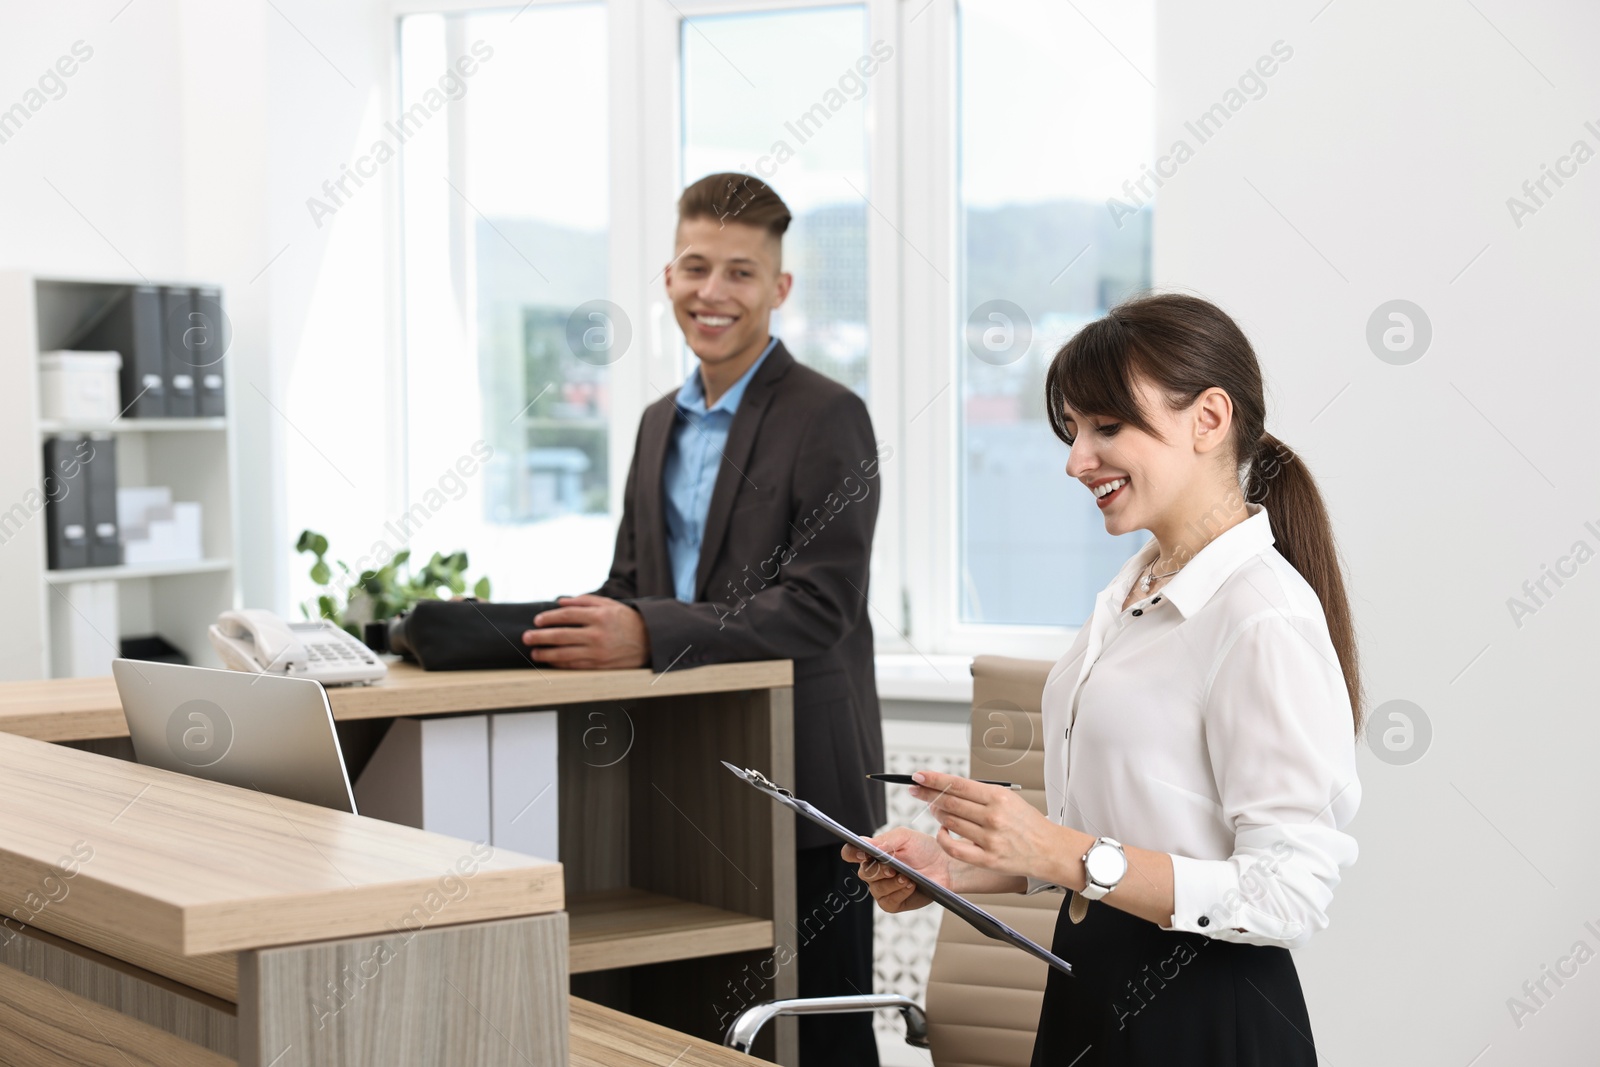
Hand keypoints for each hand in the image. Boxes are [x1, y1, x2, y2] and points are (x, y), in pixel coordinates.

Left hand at [522, 594, 650, 669]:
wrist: (650, 641)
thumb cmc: (627, 621)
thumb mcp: (609, 604)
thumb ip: (584, 601)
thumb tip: (560, 602)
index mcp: (599, 616)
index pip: (567, 616)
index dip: (549, 618)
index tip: (537, 621)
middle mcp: (597, 634)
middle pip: (561, 635)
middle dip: (540, 636)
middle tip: (526, 637)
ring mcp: (598, 651)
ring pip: (565, 653)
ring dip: (546, 653)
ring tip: (534, 652)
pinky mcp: (600, 665)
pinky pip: (574, 665)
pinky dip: (560, 663)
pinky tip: (550, 660)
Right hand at [842, 827, 951, 913]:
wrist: (945, 867)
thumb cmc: (925, 850)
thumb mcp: (905, 837)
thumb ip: (886, 840)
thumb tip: (867, 844)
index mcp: (874, 853)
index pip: (851, 853)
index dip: (852, 853)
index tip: (863, 853)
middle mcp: (874, 871)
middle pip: (863, 873)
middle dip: (878, 871)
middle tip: (892, 868)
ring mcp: (883, 888)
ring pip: (876, 889)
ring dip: (892, 883)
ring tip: (908, 878)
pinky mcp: (893, 902)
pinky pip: (887, 902)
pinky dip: (899, 893)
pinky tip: (910, 886)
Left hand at [910, 769, 1079, 883]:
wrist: (1049, 849)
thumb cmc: (1027, 823)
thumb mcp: (1008, 799)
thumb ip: (979, 794)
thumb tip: (946, 788)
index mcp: (998, 797)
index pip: (957, 784)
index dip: (933, 779)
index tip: (918, 776)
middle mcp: (993, 817)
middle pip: (949, 802)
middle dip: (928, 795)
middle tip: (917, 791)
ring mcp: (989, 839)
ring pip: (949, 822)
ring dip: (937, 814)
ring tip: (935, 809)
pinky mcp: (987, 859)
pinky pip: (954, 848)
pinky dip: (943, 838)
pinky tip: (942, 832)